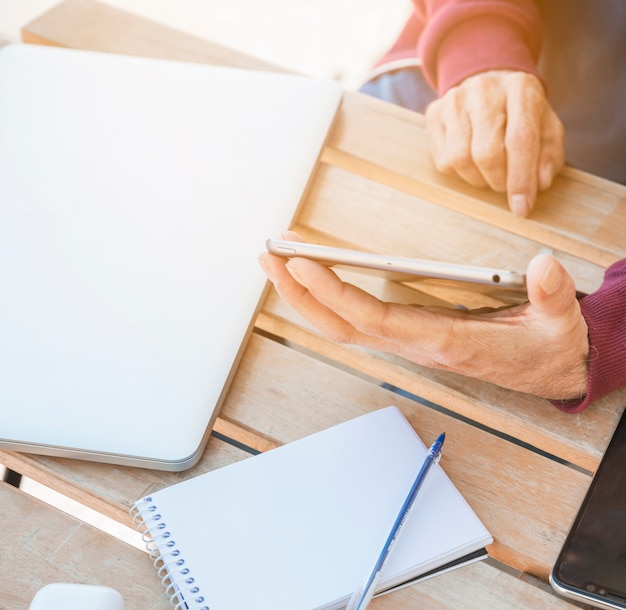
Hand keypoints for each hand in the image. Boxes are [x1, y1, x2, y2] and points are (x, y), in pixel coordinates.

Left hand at [259, 233, 588, 400]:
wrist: (548, 369)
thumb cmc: (547, 347)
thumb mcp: (558, 323)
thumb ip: (552, 295)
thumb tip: (544, 264)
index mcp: (443, 340)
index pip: (375, 317)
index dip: (335, 292)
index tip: (301, 262)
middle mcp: (415, 343)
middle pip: (342, 323)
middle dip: (300, 292)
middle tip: (268, 254)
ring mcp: (408, 340)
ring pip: (343, 323)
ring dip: (306, 294)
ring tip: (277, 259)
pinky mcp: (409, 334)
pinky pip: (356, 319)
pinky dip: (327, 299)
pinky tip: (311, 278)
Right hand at [425, 70, 565, 216]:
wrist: (488, 84)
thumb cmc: (521, 114)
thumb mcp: (546, 128)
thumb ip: (549, 155)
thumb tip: (540, 183)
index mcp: (521, 88)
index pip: (520, 139)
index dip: (521, 179)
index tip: (522, 207)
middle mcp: (484, 89)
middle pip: (486, 153)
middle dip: (498, 181)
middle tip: (504, 185)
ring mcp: (454, 100)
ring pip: (460, 159)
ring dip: (477, 179)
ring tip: (488, 173)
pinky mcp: (433, 114)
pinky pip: (442, 160)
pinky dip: (459, 172)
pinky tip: (470, 162)